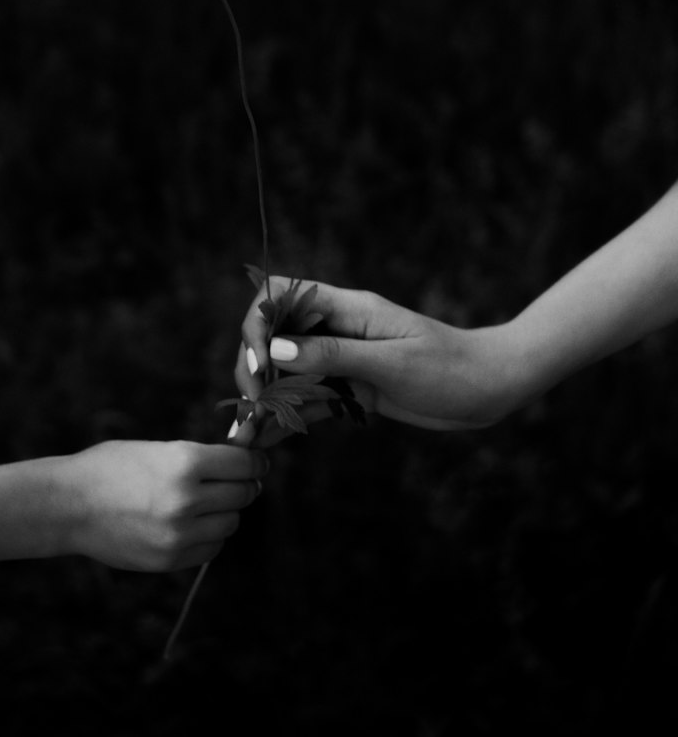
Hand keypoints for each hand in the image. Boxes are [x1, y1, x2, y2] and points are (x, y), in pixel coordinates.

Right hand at [62, 440, 267, 570]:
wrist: (68, 505)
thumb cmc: (110, 467)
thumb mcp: (157, 449)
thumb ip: (198, 458)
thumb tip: (243, 463)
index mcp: (184, 461)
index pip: (244, 463)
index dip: (254, 461)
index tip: (256, 461)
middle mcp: (187, 498)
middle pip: (243, 494)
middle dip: (244, 485)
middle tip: (236, 480)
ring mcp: (180, 533)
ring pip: (230, 523)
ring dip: (225, 512)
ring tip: (207, 503)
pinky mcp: (171, 558)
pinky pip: (211, 549)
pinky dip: (209, 537)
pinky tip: (193, 525)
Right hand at [236, 278, 523, 430]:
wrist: (492, 389)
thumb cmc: (450, 368)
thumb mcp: (392, 363)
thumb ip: (333, 356)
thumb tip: (276, 350)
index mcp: (346, 308)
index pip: (280, 295)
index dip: (259, 325)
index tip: (260, 365)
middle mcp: (336, 329)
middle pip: (274, 336)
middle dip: (254, 368)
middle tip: (251, 407)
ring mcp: (341, 359)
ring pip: (286, 373)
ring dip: (264, 399)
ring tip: (244, 434)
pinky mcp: (350, 388)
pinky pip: (309, 400)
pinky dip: (286, 418)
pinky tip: (264, 441)